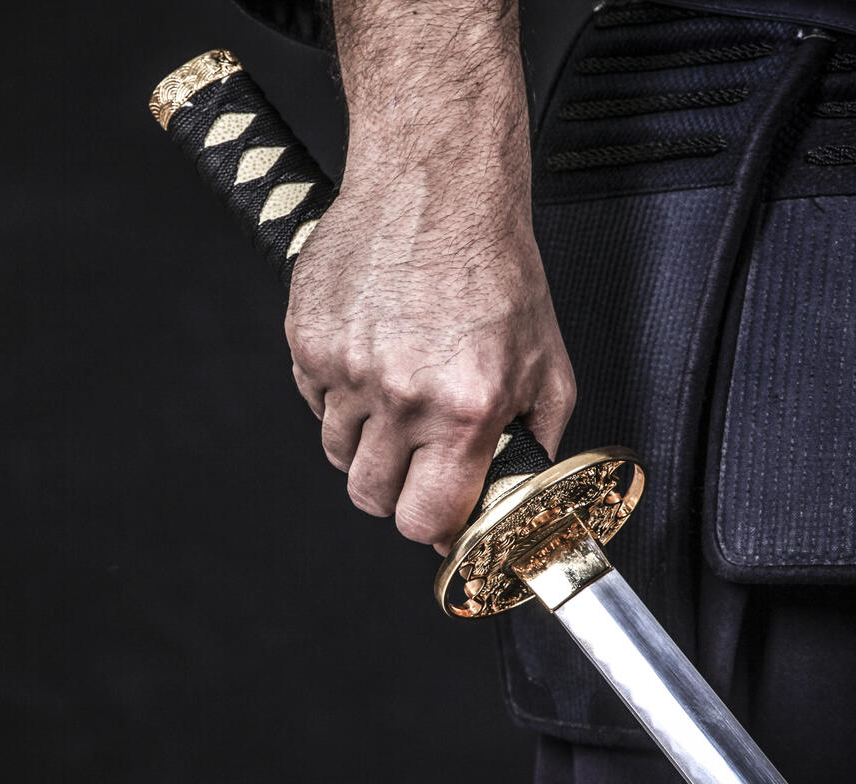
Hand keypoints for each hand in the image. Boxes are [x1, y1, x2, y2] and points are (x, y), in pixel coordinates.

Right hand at [286, 147, 573, 551]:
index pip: (423, 518)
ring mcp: (346, 367)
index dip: (431, 526)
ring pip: (338, 453)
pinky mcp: (308, 340)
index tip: (437, 515)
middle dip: (395, 491)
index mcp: (464, 407)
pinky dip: (339, 397)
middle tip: (416, 461)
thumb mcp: (548, 362)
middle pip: (370, 496)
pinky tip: (371, 358)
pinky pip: (315, 403)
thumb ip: (535, 441)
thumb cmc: (494, 267)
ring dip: (366, 443)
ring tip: (396, 399)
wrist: (437, 186)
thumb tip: (512, 499)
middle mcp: (401, 393)